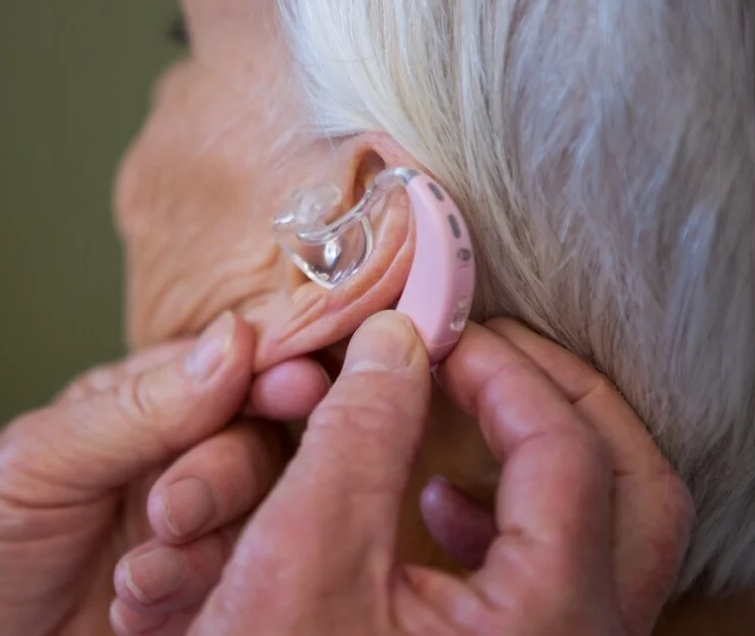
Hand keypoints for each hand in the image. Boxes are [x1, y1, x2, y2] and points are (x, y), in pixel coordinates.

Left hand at [0, 312, 328, 635]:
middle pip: (258, 445)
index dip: (271, 371)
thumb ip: (141, 408)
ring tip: (134, 581)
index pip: (230, 371)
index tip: (296, 383)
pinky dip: (193, 600)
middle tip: (172, 512)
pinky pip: (238, 586)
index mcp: (143, 407)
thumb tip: (233, 340)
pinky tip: (135, 614)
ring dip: (201, 552)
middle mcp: (178, 462)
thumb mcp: (41, 462)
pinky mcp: (199, 598)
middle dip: (224, 477)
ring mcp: (192, 534)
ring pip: (257, 521)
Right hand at [113, 312, 692, 635]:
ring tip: (467, 412)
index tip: (439, 331)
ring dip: (548, 448)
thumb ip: (358, 433)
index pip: (565, 450)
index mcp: (545, 625)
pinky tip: (439, 509)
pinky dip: (512, 518)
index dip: (503, 370)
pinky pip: (562, 573)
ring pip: (612, 528)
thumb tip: (395, 341)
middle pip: (633, 483)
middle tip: (484, 351)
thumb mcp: (304, 556)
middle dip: (557, 395)